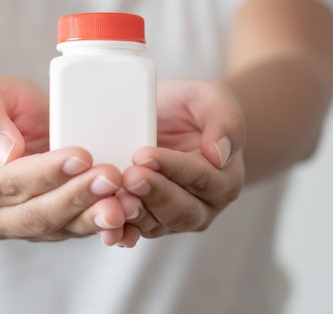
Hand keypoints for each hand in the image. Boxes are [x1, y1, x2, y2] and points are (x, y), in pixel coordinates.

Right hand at [0, 75, 135, 244]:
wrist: (9, 128)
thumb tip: (4, 151)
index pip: (9, 183)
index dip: (46, 173)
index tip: (80, 156)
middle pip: (38, 214)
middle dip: (77, 197)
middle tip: (111, 176)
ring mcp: (25, 226)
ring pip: (62, 228)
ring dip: (95, 216)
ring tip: (124, 201)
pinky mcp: (55, 226)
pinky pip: (79, 230)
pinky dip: (104, 224)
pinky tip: (128, 213)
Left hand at [120, 79, 245, 237]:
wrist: (173, 121)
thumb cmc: (193, 107)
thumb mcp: (212, 100)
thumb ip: (224, 122)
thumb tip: (220, 153)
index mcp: (224, 176)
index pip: (201, 176)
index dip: (172, 167)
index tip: (143, 155)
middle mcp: (205, 204)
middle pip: (181, 208)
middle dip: (153, 193)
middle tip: (128, 177)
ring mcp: (175, 217)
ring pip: (157, 224)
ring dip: (135, 215)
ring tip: (115, 201)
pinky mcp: (150, 222)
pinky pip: (135, 231)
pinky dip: (121, 231)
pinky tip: (107, 229)